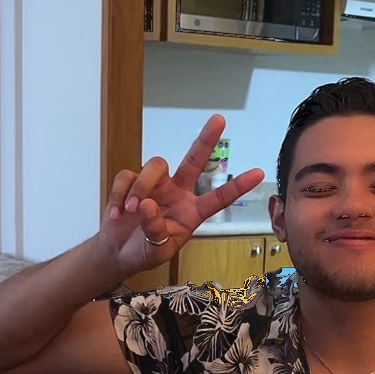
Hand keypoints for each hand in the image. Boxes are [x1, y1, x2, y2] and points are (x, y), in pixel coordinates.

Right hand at [99, 116, 263, 276]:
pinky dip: (118, 195)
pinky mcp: (131, 182)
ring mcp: (155, 185)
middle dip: (206, 140)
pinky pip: (127, 176)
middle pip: (194, 160)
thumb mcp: (156, 252)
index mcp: (191, 212)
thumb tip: (148, 205)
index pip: (218, 198)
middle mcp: (177, 193)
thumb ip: (156, 232)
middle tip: (219, 120)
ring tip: (130, 210)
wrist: (117, 253)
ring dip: (142, 186)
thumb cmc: (144, 252)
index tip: (258, 173)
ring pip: (156, 166)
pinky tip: (116, 214)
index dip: (237, 186)